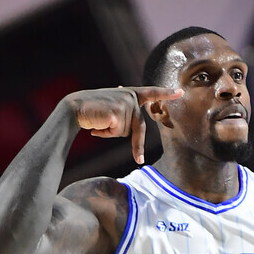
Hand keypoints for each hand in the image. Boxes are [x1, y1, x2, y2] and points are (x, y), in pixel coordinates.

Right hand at [65, 85, 182, 164]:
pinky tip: (97, 125)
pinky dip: (107, 133)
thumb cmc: (92, 112)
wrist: (74, 108)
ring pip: (126, 132)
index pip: (151, 93)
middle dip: (137, 147)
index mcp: (130, 94)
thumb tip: (123, 127)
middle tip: (139, 161)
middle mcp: (130, 96)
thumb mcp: (111, 112)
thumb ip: (123, 115)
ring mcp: (125, 104)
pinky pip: (117, 133)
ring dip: (112, 133)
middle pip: (138, 128)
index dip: (166, 94)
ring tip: (100, 122)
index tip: (180, 92)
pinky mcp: (118, 112)